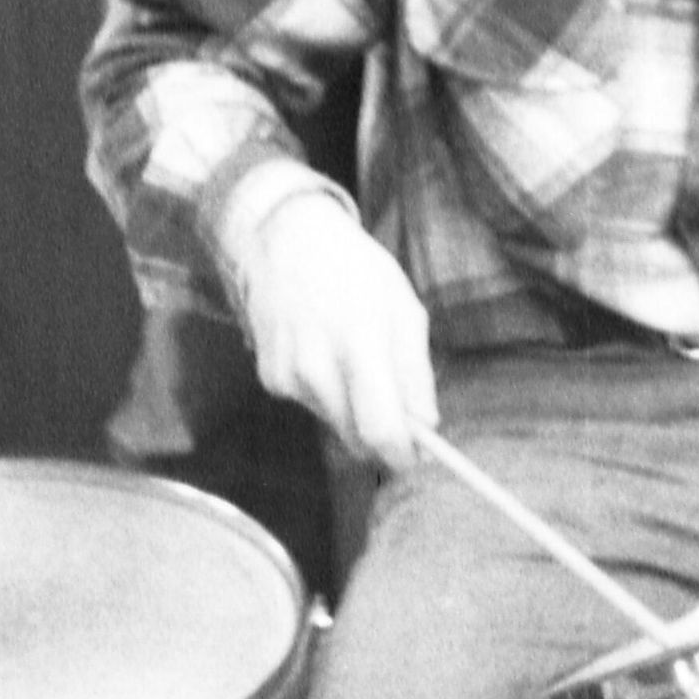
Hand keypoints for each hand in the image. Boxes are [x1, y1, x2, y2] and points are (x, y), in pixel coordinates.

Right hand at [225, 189, 438, 468]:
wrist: (285, 241)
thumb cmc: (355, 271)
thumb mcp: (402, 307)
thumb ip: (415, 372)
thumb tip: (428, 426)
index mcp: (358, 340)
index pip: (379, 427)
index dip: (401, 454)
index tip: (417, 458)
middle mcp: (316, 364)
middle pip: (356, 438)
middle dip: (382, 438)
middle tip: (402, 420)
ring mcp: (287, 374)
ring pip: (336, 423)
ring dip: (355, 410)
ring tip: (357, 359)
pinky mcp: (270, 379)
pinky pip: (313, 405)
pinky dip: (329, 393)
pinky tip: (326, 351)